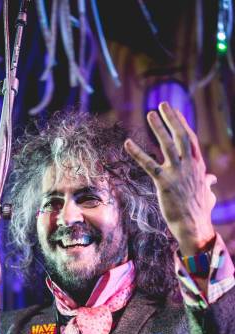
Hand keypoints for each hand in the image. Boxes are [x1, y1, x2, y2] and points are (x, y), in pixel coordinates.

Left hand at [124, 101, 216, 255]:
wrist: (194, 226)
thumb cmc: (199, 212)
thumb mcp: (207, 194)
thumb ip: (207, 183)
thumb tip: (210, 179)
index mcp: (198, 166)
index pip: (191, 139)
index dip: (182, 124)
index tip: (175, 112)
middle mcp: (189, 166)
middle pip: (181, 136)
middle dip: (172, 119)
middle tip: (162, 104)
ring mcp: (177, 173)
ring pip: (167, 145)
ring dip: (158, 128)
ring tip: (150, 113)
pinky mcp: (164, 182)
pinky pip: (148, 164)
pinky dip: (137, 152)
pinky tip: (127, 143)